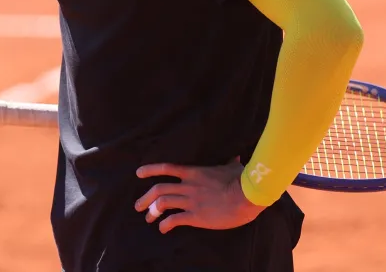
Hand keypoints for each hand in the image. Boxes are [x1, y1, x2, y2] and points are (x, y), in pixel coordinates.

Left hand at [133, 157, 266, 233]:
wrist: (246, 195)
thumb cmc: (241, 179)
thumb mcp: (233, 167)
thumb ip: (230, 162)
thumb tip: (236, 157)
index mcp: (194, 173)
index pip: (166, 168)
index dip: (150, 170)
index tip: (138, 173)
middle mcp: (188, 186)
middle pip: (159, 189)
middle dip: (146, 198)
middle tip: (138, 206)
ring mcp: (190, 201)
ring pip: (163, 204)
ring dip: (152, 212)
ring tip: (148, 218)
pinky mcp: (196, 216)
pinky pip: (175, 220)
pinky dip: (165, 224)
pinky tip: (163, 229)